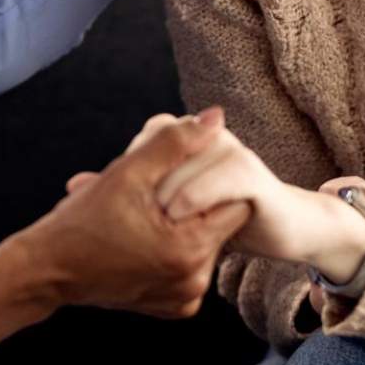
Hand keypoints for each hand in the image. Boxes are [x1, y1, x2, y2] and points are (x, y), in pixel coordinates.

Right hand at [19, 108, 250, 318]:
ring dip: (185, 224)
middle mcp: (193, 283)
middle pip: (221, 224)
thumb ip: (175, 143)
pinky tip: (144, 237)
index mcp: (188, 252)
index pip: (236, 204)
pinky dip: (174, 250)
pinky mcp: (172, 307)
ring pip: (205, 243)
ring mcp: (184, 298)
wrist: (46, 270)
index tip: (183, 174)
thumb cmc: (81, 221)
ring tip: (145, 214)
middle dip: (196, 202)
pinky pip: (189, 267)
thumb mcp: (126, 173)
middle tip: (154, 193)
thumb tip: (215, 118)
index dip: (214, 181)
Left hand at [148, 123, 347, 267]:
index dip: (132, 176)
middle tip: (144, 225)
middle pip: (159, 156)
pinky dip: (191, 203)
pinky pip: (211, 184)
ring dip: (164, 202)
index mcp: (192, 135)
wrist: (284, 228)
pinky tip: (180, 222)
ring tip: (160, 229)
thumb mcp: (176, 203)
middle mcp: (210, 135)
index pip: (147, 141)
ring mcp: (230, 150)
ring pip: (179, 170)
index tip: (132, 209)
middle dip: (145, 193)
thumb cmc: (224, 218)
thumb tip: (80, 186)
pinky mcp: (249, 173)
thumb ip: (139, 190)